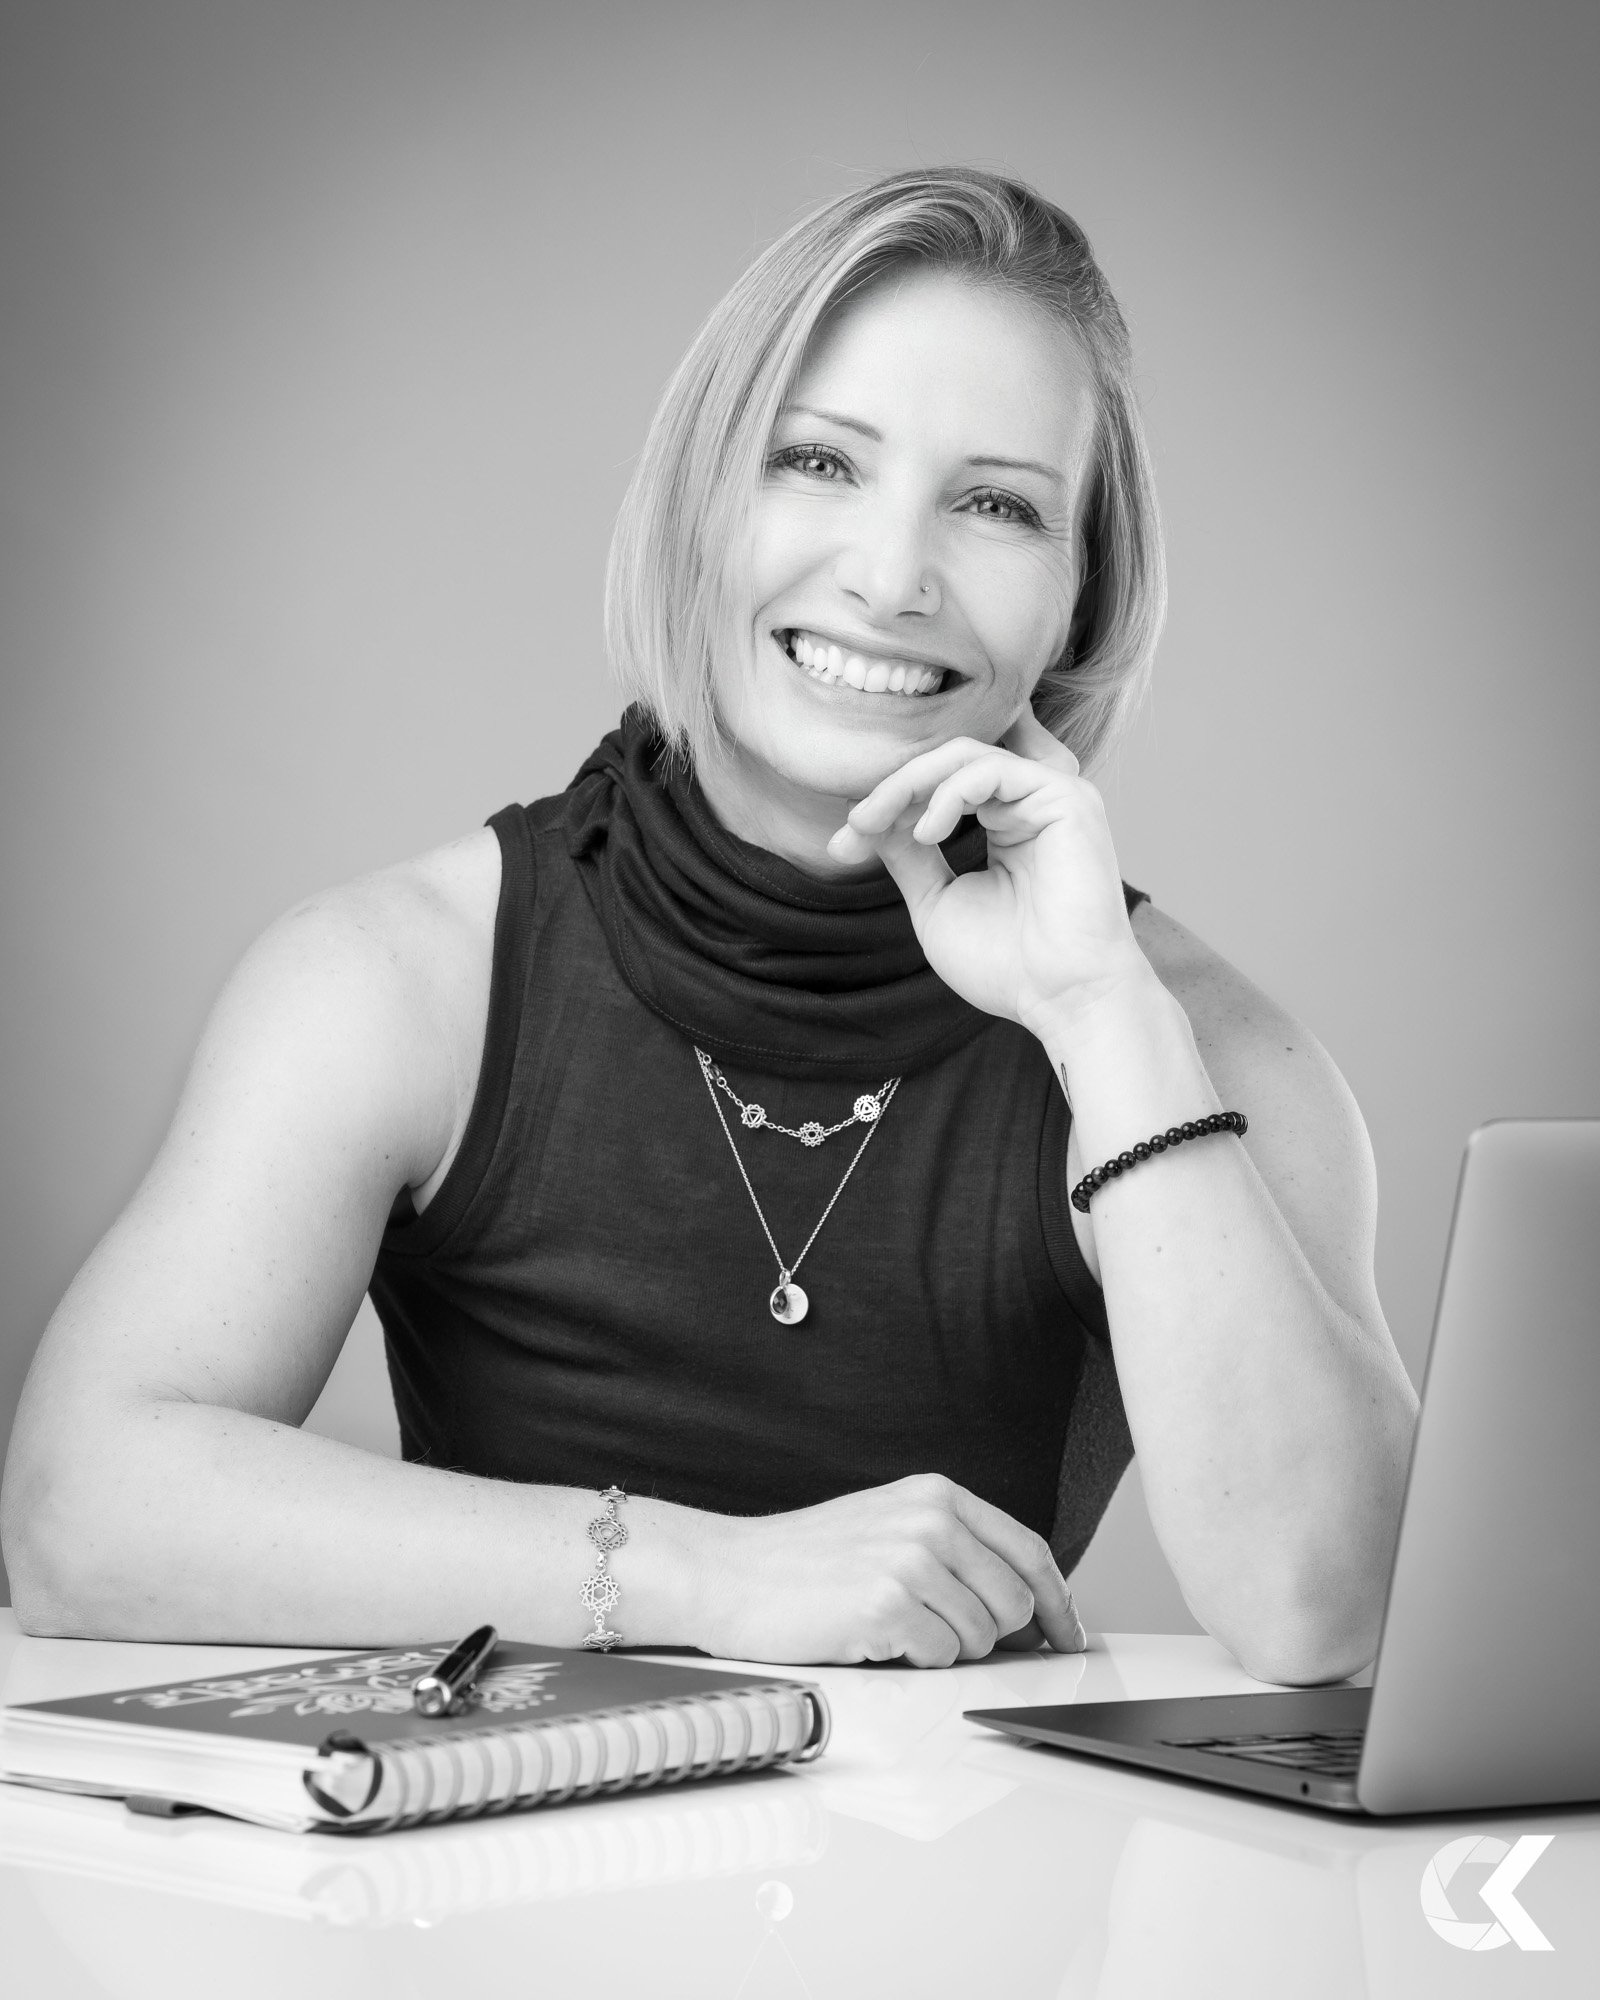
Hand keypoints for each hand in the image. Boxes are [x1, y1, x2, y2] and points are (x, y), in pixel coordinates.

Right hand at [691, 1473, 1086, 1666]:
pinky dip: (912, 1660)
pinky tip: (873, 1637)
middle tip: (937, 1634)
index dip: (1058, 1603)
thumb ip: (955, 1548)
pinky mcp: (888, 1606)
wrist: (729, 1573)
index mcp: (937, 1494)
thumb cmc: (805, 1560)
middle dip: (990, 1636)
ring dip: (943, 1648)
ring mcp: (911, 1560)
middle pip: (1015, 1602)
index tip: (1068, 1637)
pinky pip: (939, 1658)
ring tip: (892, 1626)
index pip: (1029, 1550)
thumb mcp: (889, 1525)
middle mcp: (931, 1519)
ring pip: (981, 1638)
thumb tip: (1027, 1609)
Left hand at [827, 711, 1147, 1033]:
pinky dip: (949, 791)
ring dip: (910, 784)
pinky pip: (994, 768)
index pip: (938, 787)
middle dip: (891, 787)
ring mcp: (1052, 796)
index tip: (844, 844)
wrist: (1064, 998)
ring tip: (878, 824)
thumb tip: (866, 819)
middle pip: (948, 762)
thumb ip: (908, 855)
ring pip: (965, 756)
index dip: (887, 806)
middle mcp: (1031, 803)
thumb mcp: (938, 901)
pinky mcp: (1068, 798)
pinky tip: (926, 832)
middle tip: (855, 824)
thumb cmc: (1008, 965)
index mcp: (1007, 823)